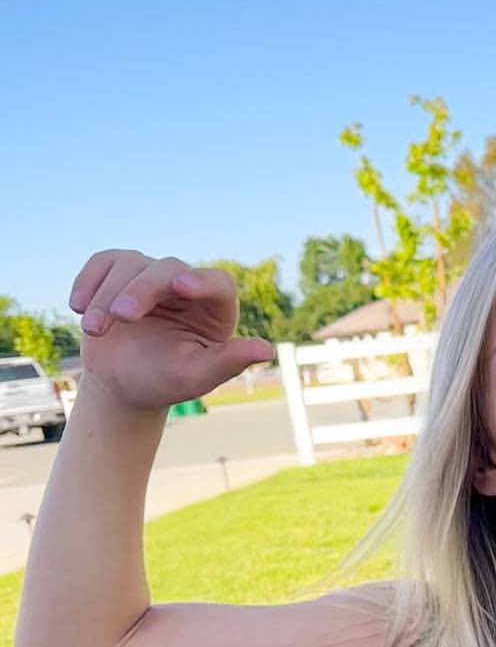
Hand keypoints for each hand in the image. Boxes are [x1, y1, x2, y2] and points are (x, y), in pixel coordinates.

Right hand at [70, 249, 274, 415]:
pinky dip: (88, 280)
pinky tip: (78, 307)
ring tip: (93, 329)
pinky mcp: (118, 274)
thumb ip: (230, 362)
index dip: (202, 281)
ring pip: (131, 264)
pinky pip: (102, 262)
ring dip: (107, 294)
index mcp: (215, 310)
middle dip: (141, 290)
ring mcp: (151, 277)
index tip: (181, 286)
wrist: (123, 385)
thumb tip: (266, 349)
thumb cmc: (165, 382)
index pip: (218, 283)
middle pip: (167, 269)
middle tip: (121, 316)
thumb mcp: (196, 376)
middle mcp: (185, 287)